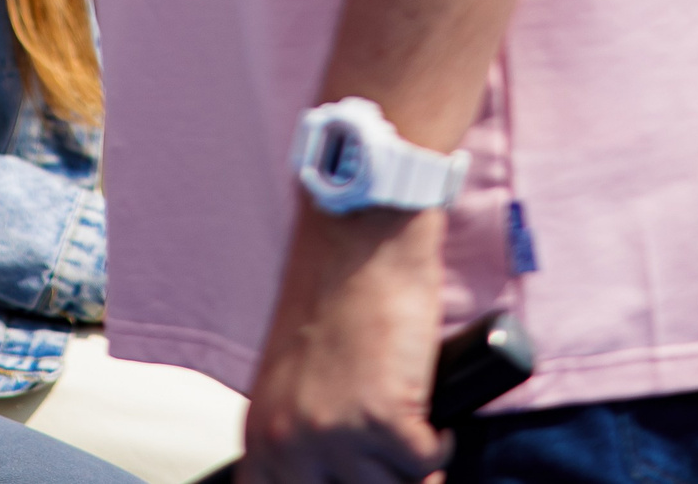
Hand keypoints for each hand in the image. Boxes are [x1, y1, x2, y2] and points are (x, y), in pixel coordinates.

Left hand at [243, 210, 449, 483]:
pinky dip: (438, 444)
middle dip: (377, 479)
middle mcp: (288, 441)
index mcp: (259, 434)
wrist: (359, 239)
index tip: (351, 476)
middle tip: (392, 456)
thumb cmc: (333, 298)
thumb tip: (335, 474)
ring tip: (410, 432)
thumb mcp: (296, 380)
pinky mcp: (383, 418)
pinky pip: (426, 464)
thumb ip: (301, 435)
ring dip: (409, 465)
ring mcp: (334, 433)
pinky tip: (429, 415)